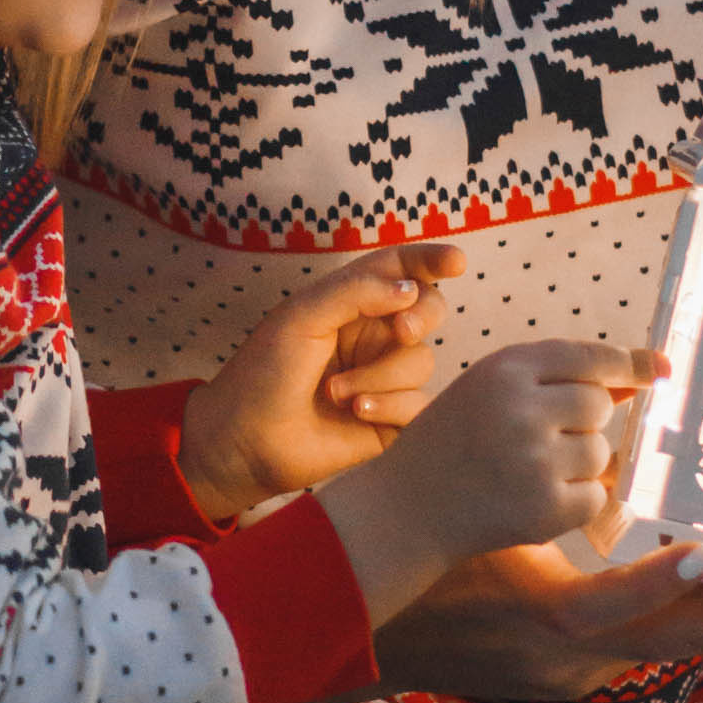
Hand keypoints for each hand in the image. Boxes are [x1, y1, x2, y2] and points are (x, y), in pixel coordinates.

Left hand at [177, 244, 463, 523]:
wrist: (246, 441)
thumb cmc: (264, 372)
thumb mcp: (302, 318)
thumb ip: (357, 293)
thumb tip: (411, 289)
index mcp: (351, 302)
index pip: (399, 270)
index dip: (430, 261)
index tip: (456, 262)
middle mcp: (372, 336)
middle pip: (428, 310)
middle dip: (422, 316)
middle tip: (400, 330)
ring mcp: (384, 377)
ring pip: (422, 360)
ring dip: (380, 374)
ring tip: (335, 392)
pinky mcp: (391, 419)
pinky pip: (419, 403)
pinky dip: (389, 404)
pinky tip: (356, 411)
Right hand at [319, 339, 651, 631]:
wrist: (406, 509)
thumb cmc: (454, 442)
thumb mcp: (494, 390)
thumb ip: (562, 377)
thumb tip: (649, 371)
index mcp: (506, 368)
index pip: (590, 357)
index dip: (630, 364)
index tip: (660, 371)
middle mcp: (521, 407)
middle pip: (599, 405)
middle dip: (583, 422)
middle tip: (539, 439)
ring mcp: (533, 459)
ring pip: (600, 452)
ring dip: (579, 464)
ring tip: (528, 471)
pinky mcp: (544, 508)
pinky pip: (595, 496)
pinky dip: (576, 501)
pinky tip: (535, 500)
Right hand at [369, 537, 702, 700]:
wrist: (379, 638)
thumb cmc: (429, 574)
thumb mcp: (489, 539)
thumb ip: (551, 519)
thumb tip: (617, 481)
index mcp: (541, 619)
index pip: (610, 608)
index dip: (660, 583)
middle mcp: (571, 659)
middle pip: (669, 644)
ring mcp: (578, 674)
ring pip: (665, 647)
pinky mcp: (578, 675)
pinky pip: (645, 647)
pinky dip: (684, 623)